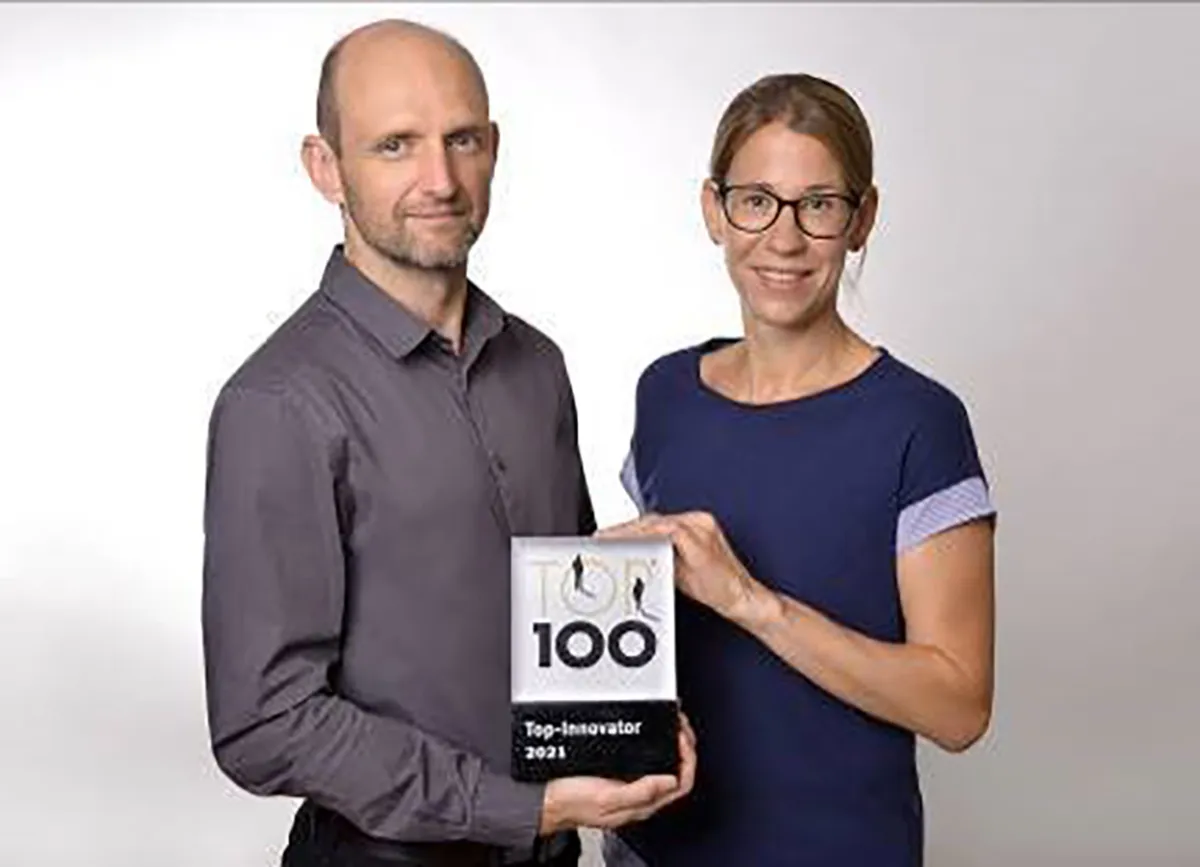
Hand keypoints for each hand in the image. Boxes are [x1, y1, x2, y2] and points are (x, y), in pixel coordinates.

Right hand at [539, 712, 696, 832]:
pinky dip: (651, 739)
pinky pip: (644, 756)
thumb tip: (669, 780)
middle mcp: (639, 794)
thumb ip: (638, 792)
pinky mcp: (617, 771)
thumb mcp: (604, 798)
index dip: (687, 757)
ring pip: (662, 761)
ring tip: (669, 720)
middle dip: (682, 742)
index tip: (679, 735)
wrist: (544, 798)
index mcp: (641, 803)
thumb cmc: (569, 802)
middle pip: (675, 768)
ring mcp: (629, 782)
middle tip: (677, 721)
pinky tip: (647, 728)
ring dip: (669, 739)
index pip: (681, 782)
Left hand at [598, 512, 764, 619]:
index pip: (652, 522)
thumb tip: (630, 555)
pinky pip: (667, 532)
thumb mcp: (679, 568)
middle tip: (600, 540)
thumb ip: (659, 555)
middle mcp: (697, 521)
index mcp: (693, 525)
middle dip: (623, 531)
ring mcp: (700, 527)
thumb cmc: (713, 586)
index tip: (606, 538)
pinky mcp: (700, 538)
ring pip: (655, 523)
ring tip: (608, 543)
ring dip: (629, 533)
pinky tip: (631, 546)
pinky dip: (647, 538)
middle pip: (650, 520)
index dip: (627, 530)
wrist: (741, 598)